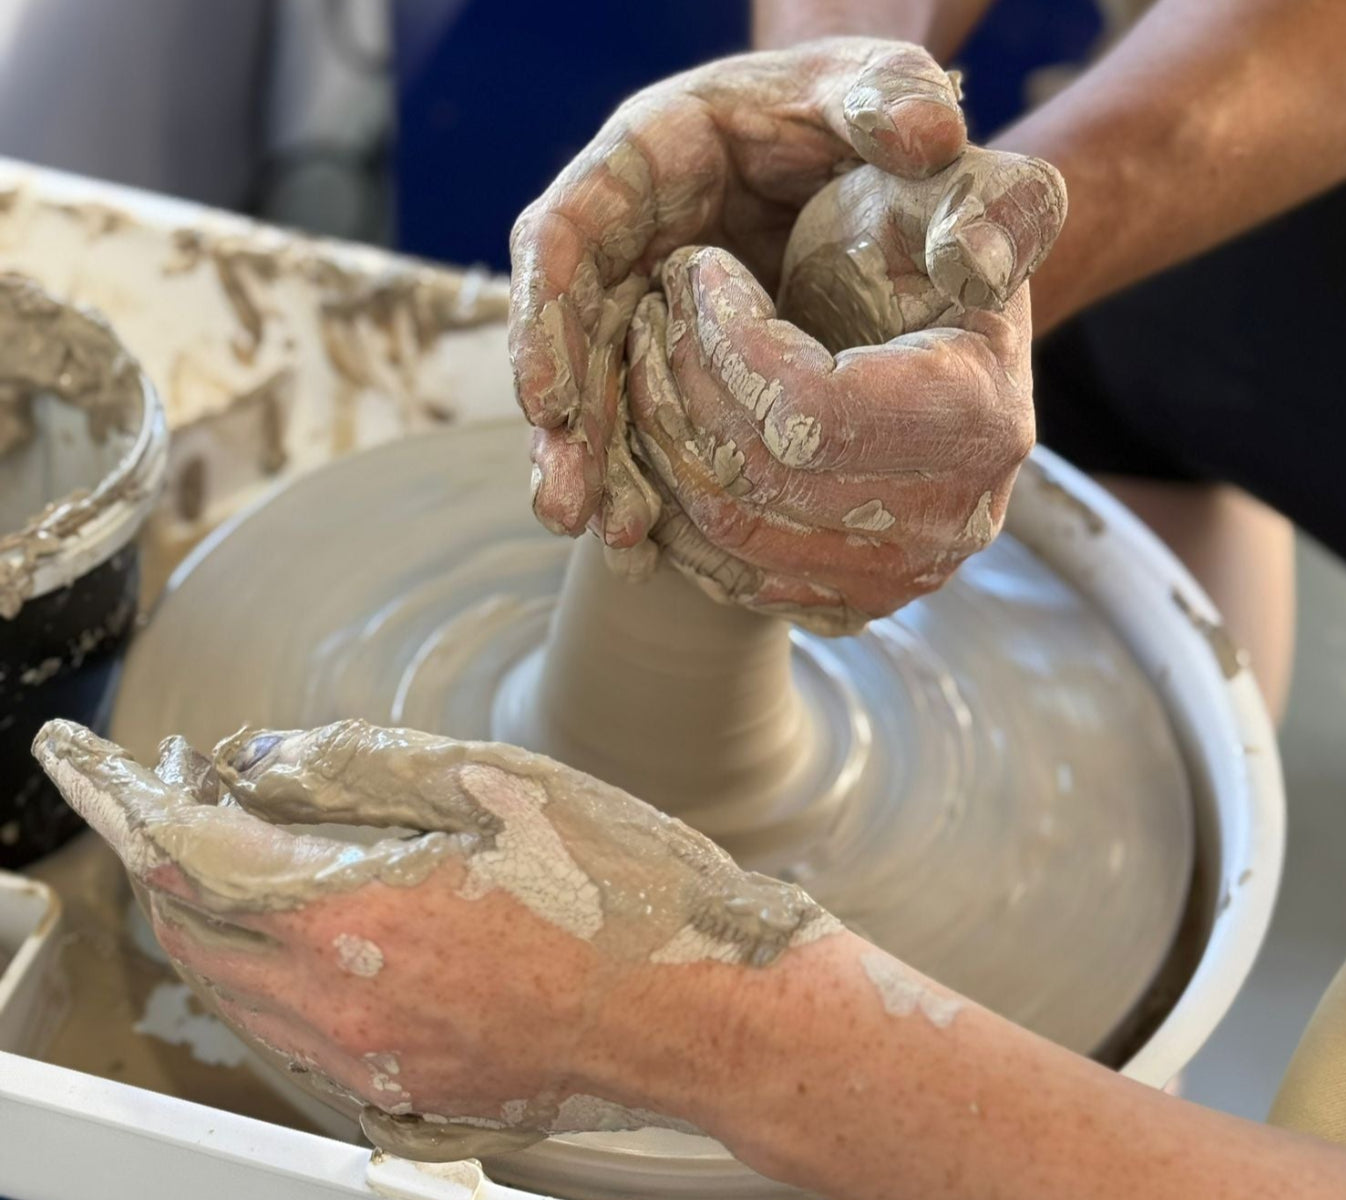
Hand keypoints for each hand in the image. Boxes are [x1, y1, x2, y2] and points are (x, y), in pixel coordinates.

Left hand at [33, 719, 837, 1160]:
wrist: (708, 1014)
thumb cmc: (621, 890)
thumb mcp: (495, 785)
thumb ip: (357, 766)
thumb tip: (257, 760)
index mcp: (358, 922)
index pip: (195, 859)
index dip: (145, 801)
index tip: (117, 763)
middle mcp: (345, 1015)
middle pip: (197, 938)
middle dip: (172, 860)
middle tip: (191, 794)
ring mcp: (375, 1074)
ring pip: (240, 999)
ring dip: (221, 923)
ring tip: (258, 852)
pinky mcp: (410, 1106)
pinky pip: (298, 1044)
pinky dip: (277, 981)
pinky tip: (325, 934)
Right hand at [509, 37, 966, 547]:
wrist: (854, 142)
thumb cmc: (859, 106)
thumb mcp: (878, 84)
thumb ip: (897, 97)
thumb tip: (931, 140)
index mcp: (651, 152)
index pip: (566, 228)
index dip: (543, 313)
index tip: (546, 398)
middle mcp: (628, 229)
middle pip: (566, 327)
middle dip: (567, 418)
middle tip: (568, 506)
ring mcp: (644, 289)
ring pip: (599, 383)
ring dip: (601, 461)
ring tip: (613, 535)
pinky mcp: (673, 342)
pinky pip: (644, 410)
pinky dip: (645, 470)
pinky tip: (652, 538)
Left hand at [624, 146, 1066, 634]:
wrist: (932, 330)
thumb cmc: (929, 248)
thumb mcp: (969, 196)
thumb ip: (990, 206)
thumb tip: (973, 260)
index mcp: (979, 421)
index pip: (809, 409)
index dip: (728, 341)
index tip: (698, 271)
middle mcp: (949, 521)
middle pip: (760, 479)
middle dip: (680, 384)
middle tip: (650, 312)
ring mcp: (900, 575)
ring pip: (729, 533)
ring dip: (662, 441)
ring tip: (648, 359)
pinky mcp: (853, 599)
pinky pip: (731, 577)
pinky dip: (676, 507)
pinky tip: (663, 432)